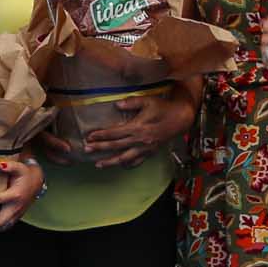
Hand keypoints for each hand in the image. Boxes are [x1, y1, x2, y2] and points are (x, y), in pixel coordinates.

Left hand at [0, 157, 44, 232]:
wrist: (36, 182)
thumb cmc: (26, 175)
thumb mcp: (19, 167)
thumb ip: (10, 166)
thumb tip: (0, 165)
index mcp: (15, 195)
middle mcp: (16, 206)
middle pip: (1, 221)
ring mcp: (18, 213)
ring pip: (4, 226)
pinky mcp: (17, 216)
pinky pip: (7, 226)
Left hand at [79, 86, 195, 168]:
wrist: (181, 118)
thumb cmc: (163, 107)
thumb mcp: (148, 100)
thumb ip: (131, 102)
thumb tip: (116, 104)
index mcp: (137, 128)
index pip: (115, 133)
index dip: (101, 135)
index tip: (89, 136)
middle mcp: (140, 140)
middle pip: (116, 147)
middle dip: (100, 148)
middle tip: (87, 149)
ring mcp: (145, 149)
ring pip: (125, 158)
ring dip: (110, 162)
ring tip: (98, 164)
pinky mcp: (151, 152)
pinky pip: (137, 162)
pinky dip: (128, 165)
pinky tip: (120, 166)